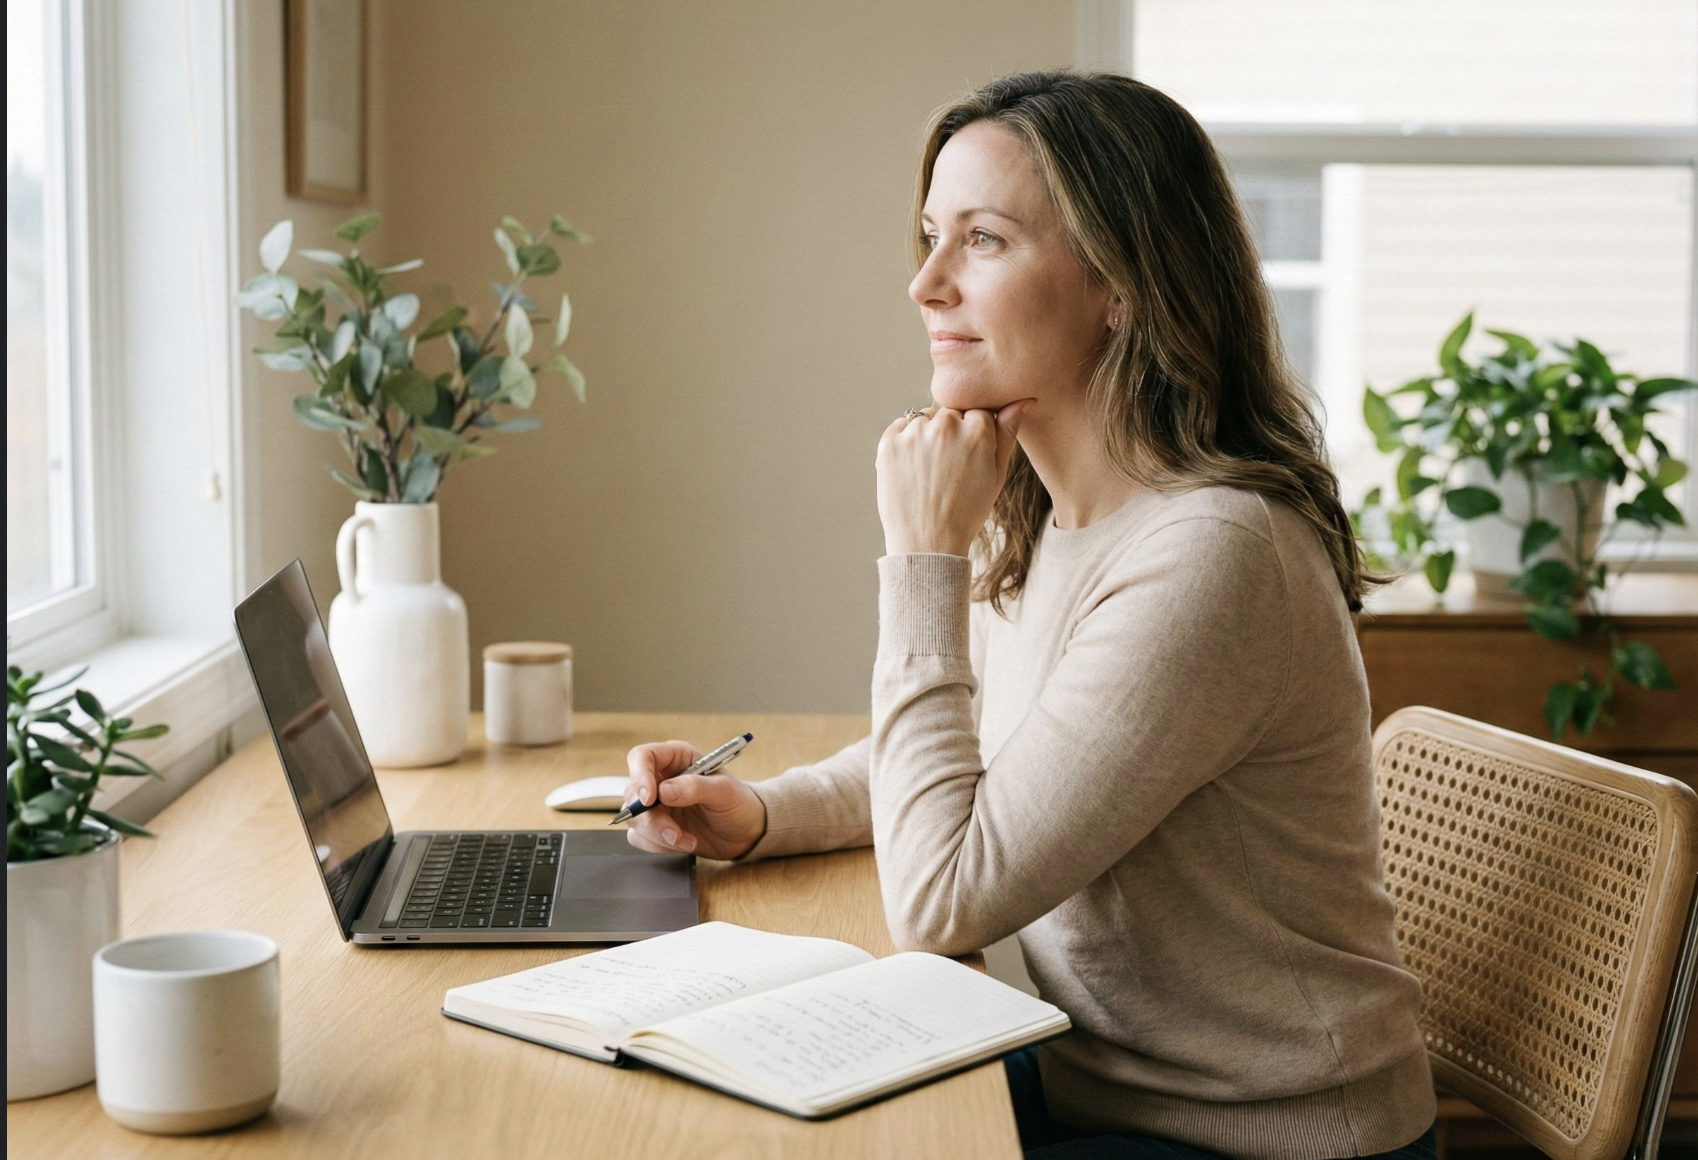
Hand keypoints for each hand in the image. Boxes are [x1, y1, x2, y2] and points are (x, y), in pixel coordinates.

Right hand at [622, 741, 767, 858]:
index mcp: (676, 758)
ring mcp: (656, 804)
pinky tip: (683, 843)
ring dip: (658, 835)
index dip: (639, 776)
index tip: (649, 799)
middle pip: (633, 793)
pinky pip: (640, 837)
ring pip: (634, 818)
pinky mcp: (655, 827)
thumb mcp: (724, 791)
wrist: (745, 832)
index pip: (642, 757)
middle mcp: (660, 778)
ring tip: (687, 840)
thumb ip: (695, 787)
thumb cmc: (738, 803)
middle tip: (674, 832)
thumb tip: (665, 791)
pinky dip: (659, 846)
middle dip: (652, 818)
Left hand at [876, 400, 1031, 556]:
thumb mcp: (996, 475)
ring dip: (926, 436)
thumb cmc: (967, 511)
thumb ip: (1007, 434)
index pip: (977, 413)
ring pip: (924, 419)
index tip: (969, 460)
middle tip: (948, 469)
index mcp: (978, 430)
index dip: (974, 437)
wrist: (927, 543)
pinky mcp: (889, 443)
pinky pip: (899, 428)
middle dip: (951, 433)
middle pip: (950, 414)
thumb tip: (1022, 401)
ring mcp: (915, 433)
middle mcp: (946, 425)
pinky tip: (912, 469)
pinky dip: (904, 442)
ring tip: (929, 472)